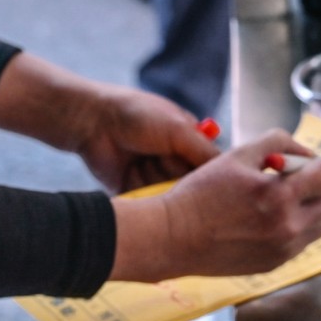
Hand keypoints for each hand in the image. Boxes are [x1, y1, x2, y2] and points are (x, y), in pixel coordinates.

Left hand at [0, 53, 218, 190]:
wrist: (91, 121)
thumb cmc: (136, 115)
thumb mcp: (178, 129)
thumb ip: (205, 151)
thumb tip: (230, 171)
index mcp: (188, 142)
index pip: (211, 168)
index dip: (213, 179)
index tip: (216, 189)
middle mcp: (173, 162)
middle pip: (192, 187)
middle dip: (186, 188)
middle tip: (180, 186)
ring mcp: (153, 177)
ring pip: (171, 198)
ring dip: (165, 193)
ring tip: (153, 178)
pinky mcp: (135, 192)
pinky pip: (148, 205)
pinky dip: (148, 203)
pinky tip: (145, 194)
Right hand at [110, 130, 320, 280]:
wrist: (173, 237)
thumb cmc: (200, 193)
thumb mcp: (237, 155)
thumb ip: (277, 144)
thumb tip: (307, 152)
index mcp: (279, 194)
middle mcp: (287, 226)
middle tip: (297, 179)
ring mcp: (283, 249)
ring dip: (312, 209)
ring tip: (283, 200)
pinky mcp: (275, 264)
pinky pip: (302, 242)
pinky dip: (296, 227)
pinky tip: (268, 219)